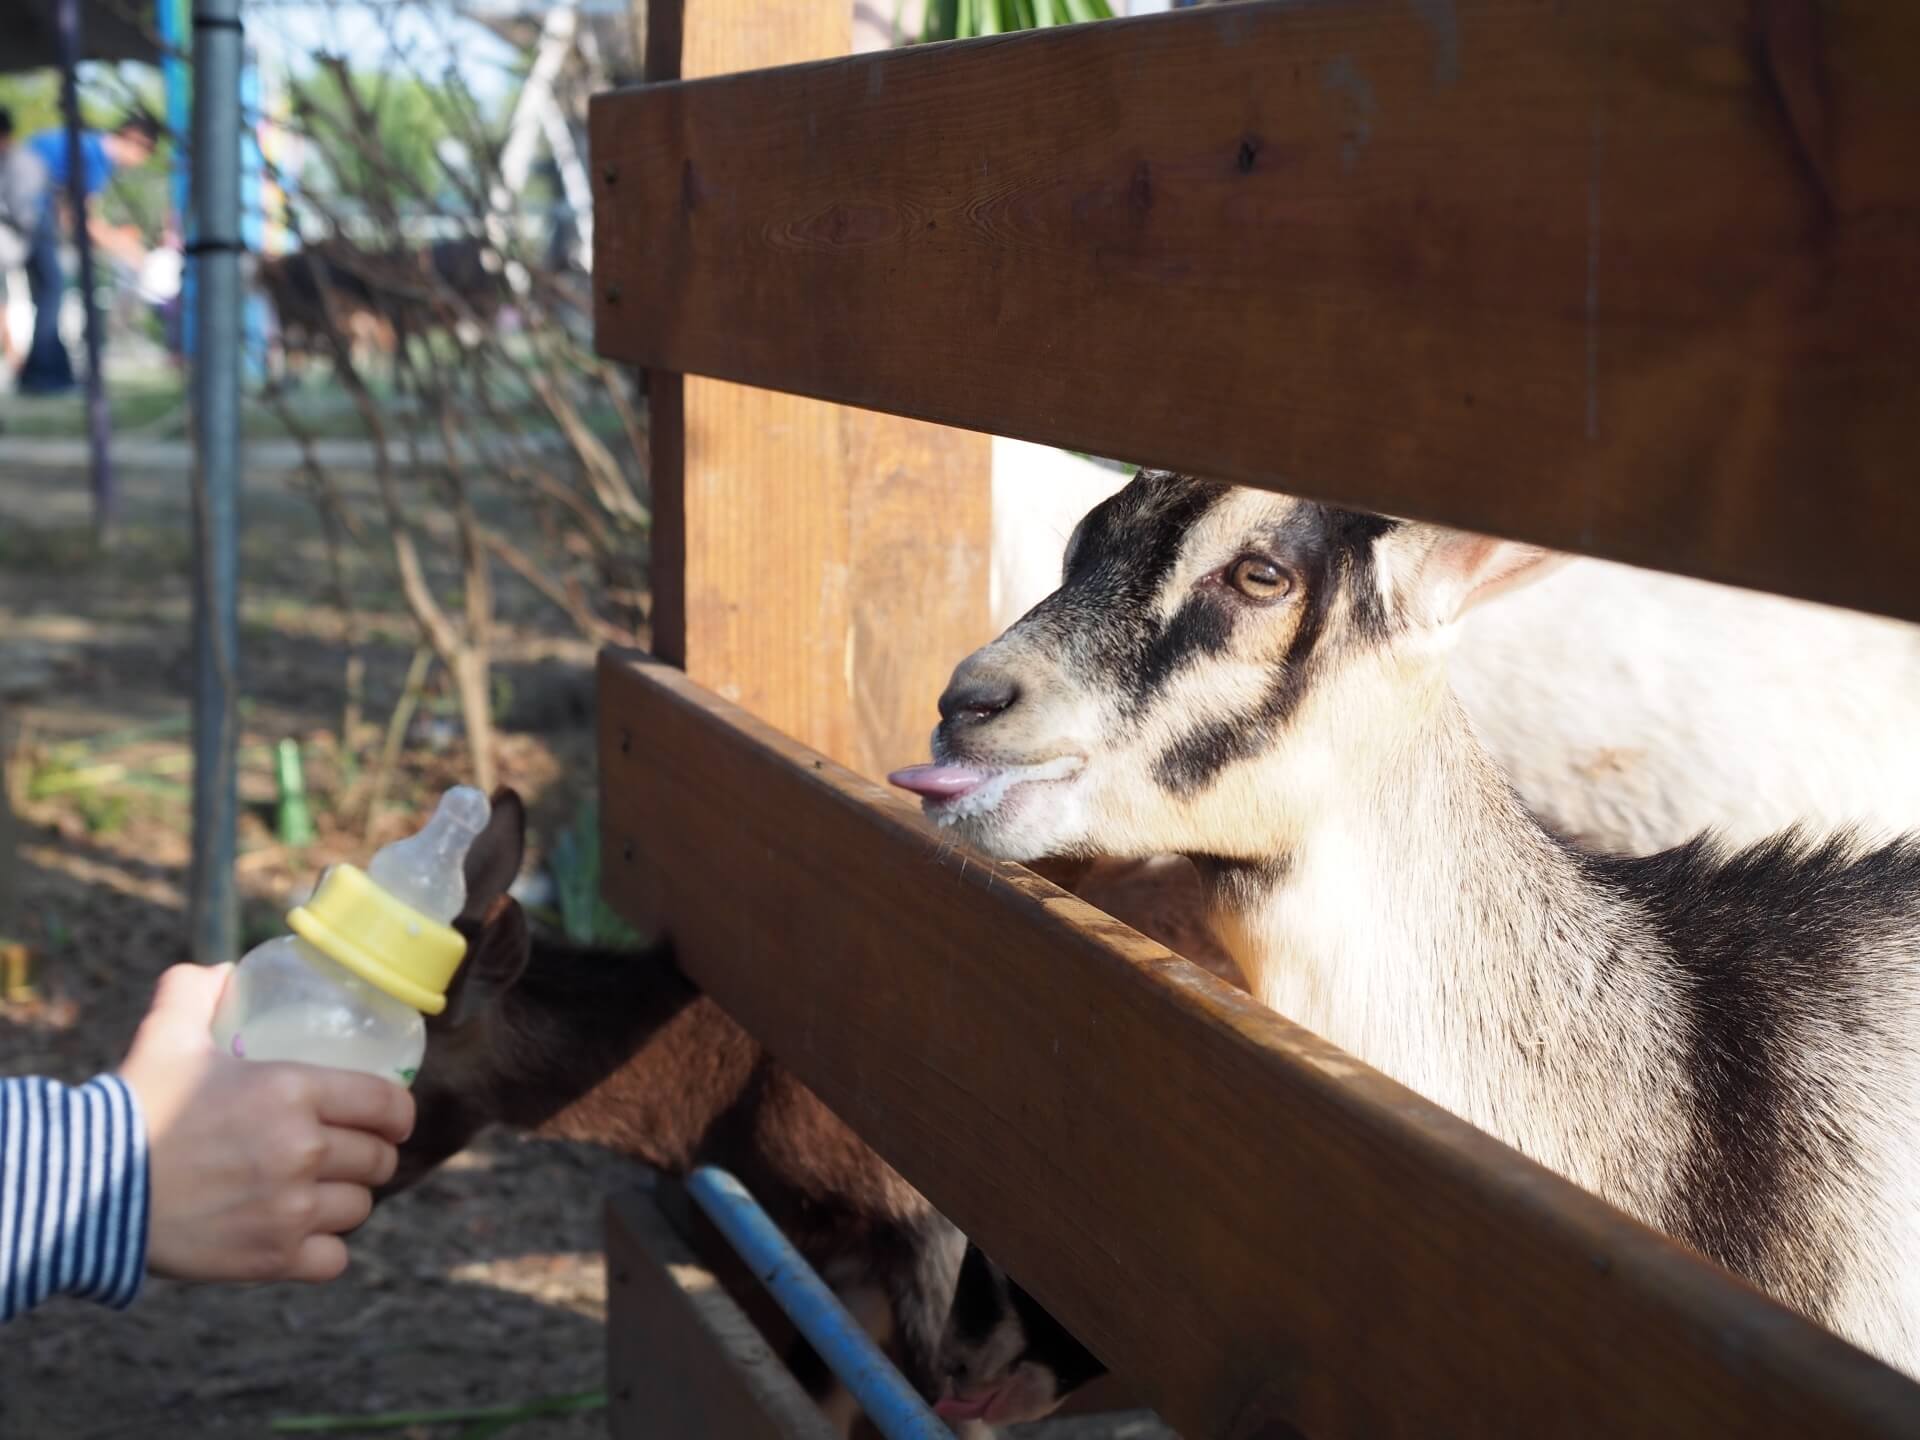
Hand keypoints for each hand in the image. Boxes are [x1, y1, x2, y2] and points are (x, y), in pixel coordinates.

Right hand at [118, 963, 415, 1283]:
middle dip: (370, 1155)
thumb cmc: (133, 1108)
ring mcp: (290, 1209)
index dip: (397, 1113)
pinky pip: (333, 1259)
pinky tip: (305, 1237)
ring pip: (359, 1207)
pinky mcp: (272, 1257)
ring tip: (322, 1193)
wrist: (86, 1189)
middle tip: (350, 1154)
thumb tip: (222, 970)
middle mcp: (303, 1150)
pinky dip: (323, 1251)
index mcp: (294, 1091)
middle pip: (378, 1158)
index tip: (391, 1119)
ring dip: (345, 1201)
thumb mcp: (167, 1034)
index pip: (387, 1103)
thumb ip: (195, 992)